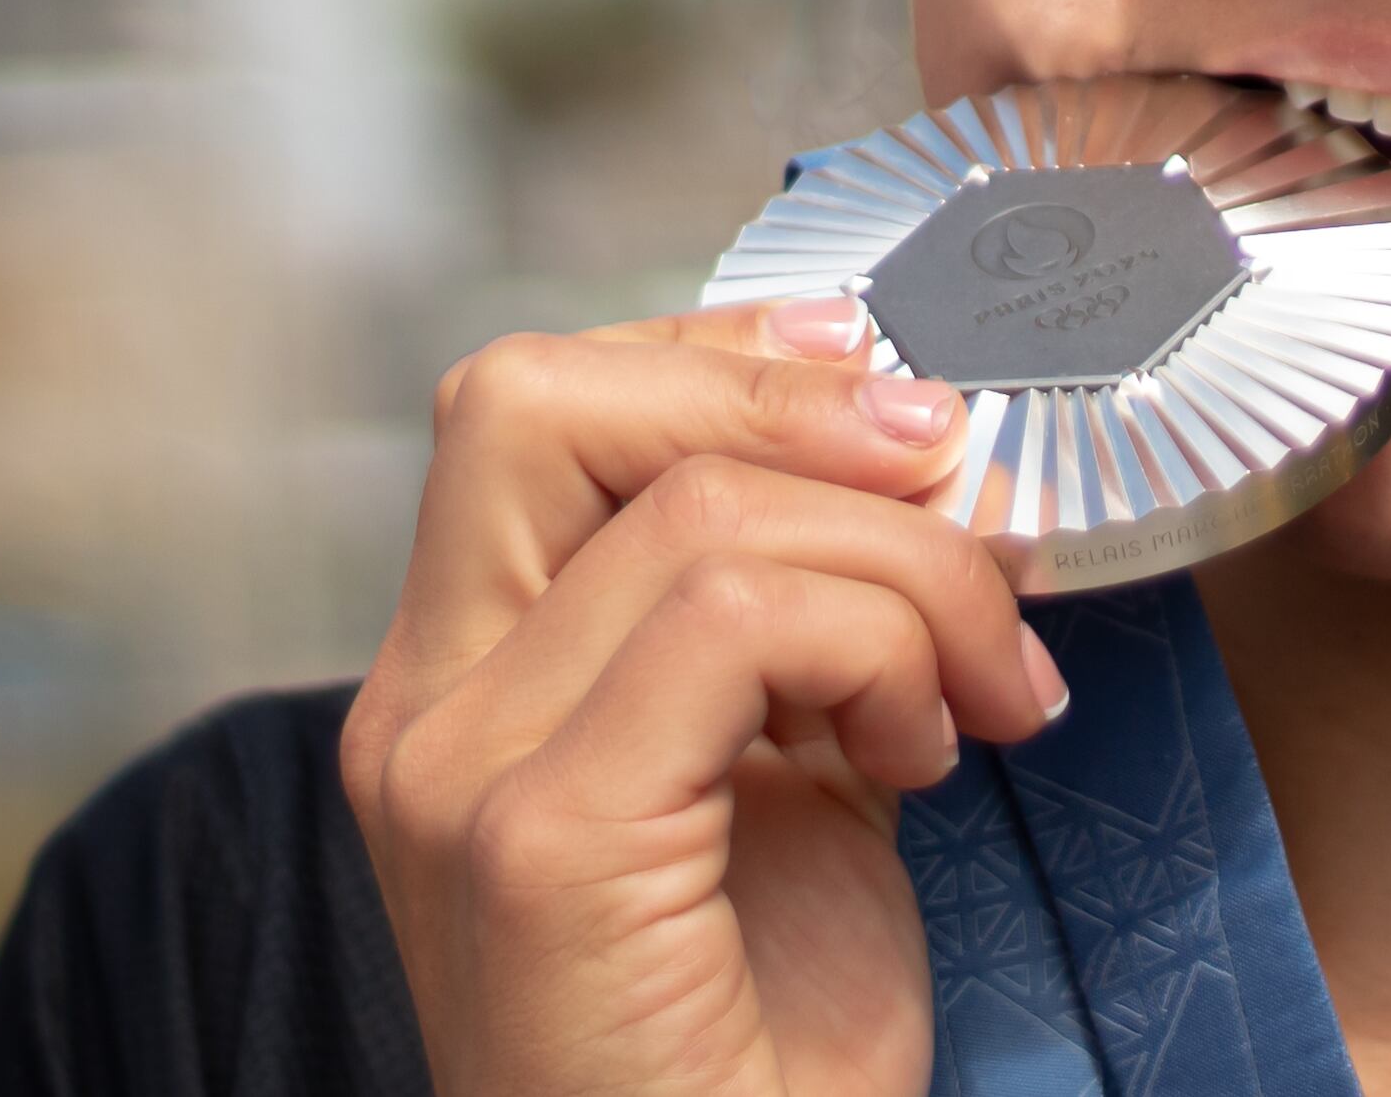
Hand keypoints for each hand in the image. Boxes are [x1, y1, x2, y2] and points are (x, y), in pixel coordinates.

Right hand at [340, 297, 1064, 1096]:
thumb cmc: (763, 1058)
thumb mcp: (784, 780)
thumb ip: (788, 627)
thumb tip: (909, 449)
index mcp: (459, 685)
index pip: (534, 406)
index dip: (722, 363)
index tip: (896, 406)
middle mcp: (418, 713)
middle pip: (538, 397)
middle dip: (785, 407)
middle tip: (957, 494)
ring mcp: (458, 777)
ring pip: (698, 509)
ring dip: (906, 572)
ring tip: (972, 703)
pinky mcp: (540, 845)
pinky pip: (739, 619)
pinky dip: (885, 649)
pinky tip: (928, 761)